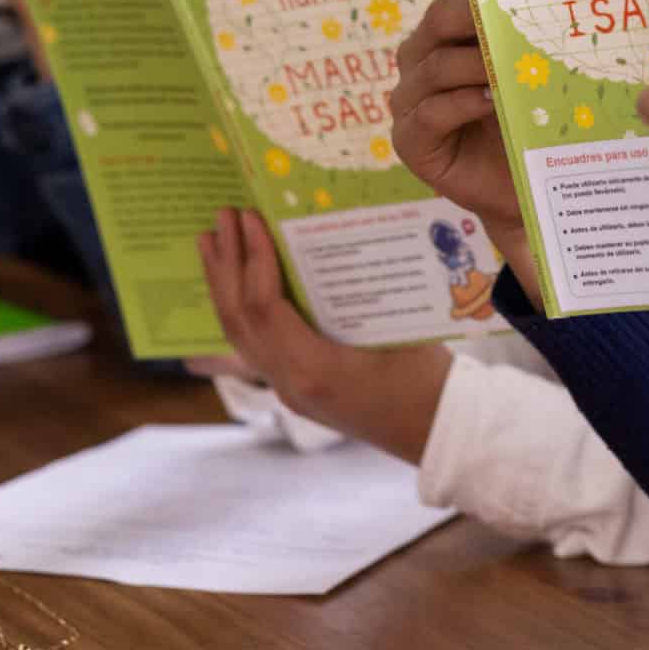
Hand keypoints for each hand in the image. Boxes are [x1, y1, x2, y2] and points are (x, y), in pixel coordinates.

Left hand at [199, 208, 450, 460]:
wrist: (437, 431)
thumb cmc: (427, 378)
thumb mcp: (395, 326)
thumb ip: (357, 289)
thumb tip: (327, 235)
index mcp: (314, 368)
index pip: (264, 307)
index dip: (253, 258)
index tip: (248, 218)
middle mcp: (290, 383)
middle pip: (239, 320)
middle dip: (225, 265)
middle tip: (220, 218)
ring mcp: (288, 391)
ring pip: (239, 335)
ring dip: (222, 286)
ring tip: (211, 244)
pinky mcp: (294, 390)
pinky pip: (253, 346)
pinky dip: (240, 310)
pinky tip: (235, 285)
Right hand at [391, 0, 516, 235]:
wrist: (521, 189)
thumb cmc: (527, 123)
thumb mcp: (530, 74)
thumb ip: (529, 39)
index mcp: (446, 33)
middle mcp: (421, 59)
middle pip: (439, 20)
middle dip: (477, 17)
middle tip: (516, 22)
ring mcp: (410, 101)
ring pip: (434, 65)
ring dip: (475, 63)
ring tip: (509, 69)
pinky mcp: (410, 141)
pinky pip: (430, 113)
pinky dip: (462, 104)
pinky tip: (491, 103)